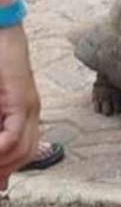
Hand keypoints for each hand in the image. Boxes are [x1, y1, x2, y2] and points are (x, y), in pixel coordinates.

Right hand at [0, 25, 40, 190]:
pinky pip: (15, 132)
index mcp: (25, 114)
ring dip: (3, 161)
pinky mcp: (21, 99)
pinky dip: (2, 145)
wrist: (3, 36)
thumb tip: (0, 145)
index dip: (8, 169)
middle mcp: (32, 113)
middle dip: (5, 169)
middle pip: (25, 153)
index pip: (24, 150)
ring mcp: (29, 106)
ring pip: (23, 148)